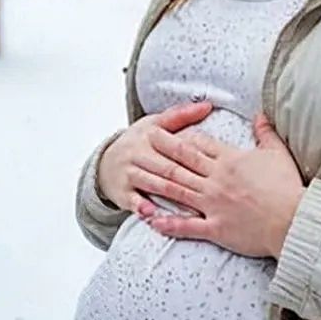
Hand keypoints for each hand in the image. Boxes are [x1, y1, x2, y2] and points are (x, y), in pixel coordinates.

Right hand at [95, 100, 213, 214]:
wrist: (105, 161)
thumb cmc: (138, 142)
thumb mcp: (155, 124)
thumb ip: (181, 115)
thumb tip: (207, 105)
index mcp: (150, 135)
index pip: (176, 146)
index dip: (196, 155)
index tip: (215, 165)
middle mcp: (138, 154)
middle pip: (167, 167)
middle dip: (189, 179)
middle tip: (211, 190)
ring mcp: (129, 174)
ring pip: (154, 184)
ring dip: (172, 196)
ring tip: (192, 206)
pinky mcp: (122, 193)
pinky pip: (133, 201)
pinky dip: (144, 208)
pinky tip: (155, 214)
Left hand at [137, 112, 305, 258]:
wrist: (293, 220)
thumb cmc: (288, 187)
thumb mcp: (278, 153)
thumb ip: (266, 132)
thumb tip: (260, 114)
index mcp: (230, 160)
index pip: (200, 144)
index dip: (182, 137)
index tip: (167, 130)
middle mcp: (216, 179)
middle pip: (183, 161)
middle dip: (162, 149)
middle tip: (145, 140)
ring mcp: (213, 204)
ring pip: (178, 189)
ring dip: (156, 179)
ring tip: (139, 171)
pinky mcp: (215, 227)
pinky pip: (186, 225)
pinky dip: (168, 223)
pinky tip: (152, 219)